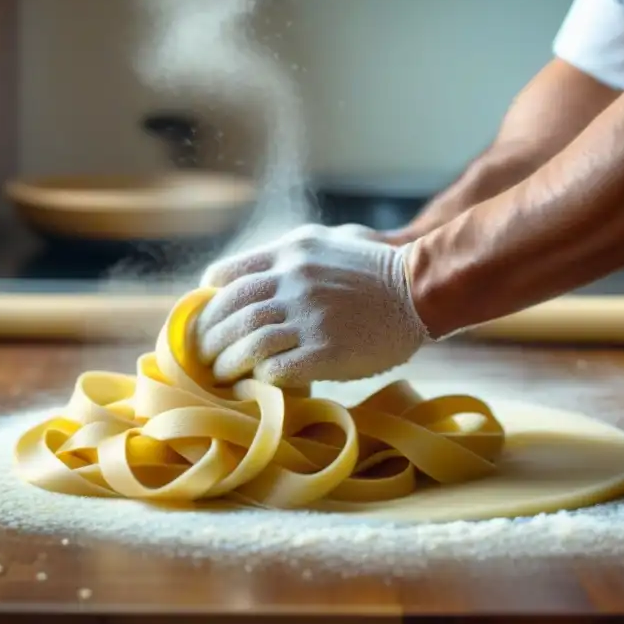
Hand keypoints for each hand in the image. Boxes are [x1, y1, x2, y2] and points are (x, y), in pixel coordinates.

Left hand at [196, 223, 428, 385]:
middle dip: (210, 338)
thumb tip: (248, 274)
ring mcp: (310, 317)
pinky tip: (258, 383)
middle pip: (231, 313)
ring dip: (227, 364)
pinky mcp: (326, 351)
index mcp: (289, 253)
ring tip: (221, 375)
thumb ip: (287, 254)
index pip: (226, 276)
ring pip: (248, 344)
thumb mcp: (326, 240)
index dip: (208, 303)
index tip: (205, 321)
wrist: (420, 290)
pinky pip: (276, 370)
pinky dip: (260, 378)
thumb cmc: (374, 266)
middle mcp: (294, 281)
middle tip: (202, 357)